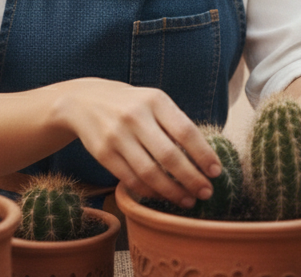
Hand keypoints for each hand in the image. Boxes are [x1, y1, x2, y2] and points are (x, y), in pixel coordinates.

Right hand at [64, 78, 220, 206]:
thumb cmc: (131, 104)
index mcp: (155, 100)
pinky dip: (150, 191)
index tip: (216, 171)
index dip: (203, 154)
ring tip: (188, 200)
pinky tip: (163, 195)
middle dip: (191, 178)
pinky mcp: (103, 154)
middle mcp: (136, 117)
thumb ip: (175, 123)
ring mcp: (117, 136)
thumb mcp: (154, 101)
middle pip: (169, 156)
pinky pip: (131, 179)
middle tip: (207, 192)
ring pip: (150, 173)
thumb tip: (204, 157)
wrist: (84, 101)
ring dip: (172, 191)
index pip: (185, 131)